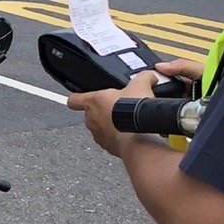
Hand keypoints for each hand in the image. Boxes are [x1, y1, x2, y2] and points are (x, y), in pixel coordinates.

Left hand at [69, 59, 199, 156]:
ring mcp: (98, 135)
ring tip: (128, 120)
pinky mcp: (108, 147)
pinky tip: (132, 132)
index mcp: (93, 102)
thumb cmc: (132, 113)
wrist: (138, 138)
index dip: (77, 98)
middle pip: (92, 113)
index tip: (80, 97)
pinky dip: (119, 136)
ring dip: (112, 124)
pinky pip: (111, 140)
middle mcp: (91, 120)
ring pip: (101, 128)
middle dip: (105, 110)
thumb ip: (143, 77)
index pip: (74, 100)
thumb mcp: (140, 85)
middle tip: (120, 106)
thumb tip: (149, 76)